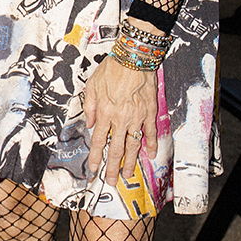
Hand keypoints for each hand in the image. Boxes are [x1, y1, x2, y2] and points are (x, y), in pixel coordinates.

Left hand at [83, 55, 157, 184]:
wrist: (133, 59)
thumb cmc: (110, 70)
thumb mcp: (92, 86)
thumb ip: (90, 107)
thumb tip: (89, 125)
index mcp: (104, 113)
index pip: (99, 141)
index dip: (96, 157)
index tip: (93, 170)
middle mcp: (120, 119)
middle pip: (116, 149)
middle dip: (112, 167)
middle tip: (112, 181)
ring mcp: (136, 118)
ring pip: (133, 145)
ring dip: (130, 162)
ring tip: (127, 174)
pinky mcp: (149, 113)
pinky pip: (150, 133)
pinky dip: (151, 145)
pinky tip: (150, 155)